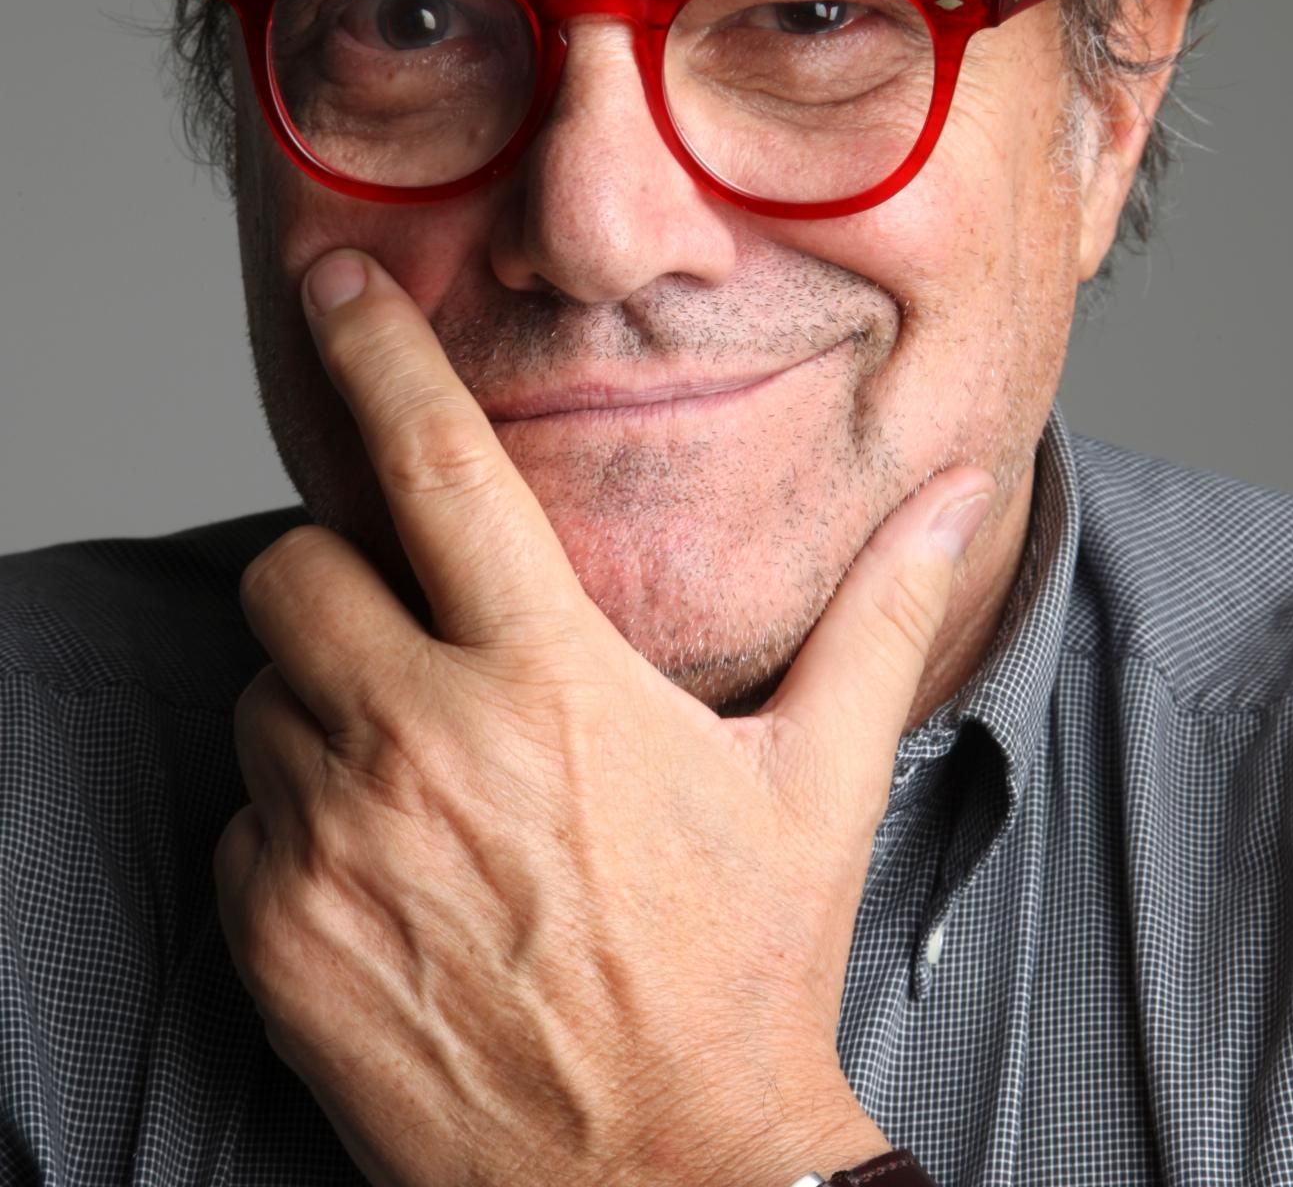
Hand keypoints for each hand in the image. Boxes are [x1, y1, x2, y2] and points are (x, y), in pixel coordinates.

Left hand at [213, 249, 991, 1186]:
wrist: (657, 1180)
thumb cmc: (742, 968)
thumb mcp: (821, 778)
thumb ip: (882, 613)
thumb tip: (965, 492)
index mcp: (551, 678)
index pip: (434, 462)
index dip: (374, 349)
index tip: (329, 281)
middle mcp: (424, 745)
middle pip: (293, 568)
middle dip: (340, 578)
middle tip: (422, 638)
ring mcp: (335, 847)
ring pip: (264, 693)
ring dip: (324, 706)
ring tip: (431, 776)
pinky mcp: (277, 939)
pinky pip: (242, 818)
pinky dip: (297, 824)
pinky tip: (397, 879)